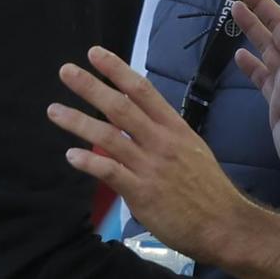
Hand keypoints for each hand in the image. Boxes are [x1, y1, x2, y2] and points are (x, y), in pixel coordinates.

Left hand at [50, 47, 252, 262]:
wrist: (225, 225)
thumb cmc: (208, 189)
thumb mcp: (191, 149)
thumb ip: (163, 134)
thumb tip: (138, 123)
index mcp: (174, 127)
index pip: (142, 90)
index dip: (117, 70)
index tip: (94, 53)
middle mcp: (161, 141)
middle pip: (120, 107)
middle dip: (91, 87)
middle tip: (66, 71)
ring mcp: (150, 166)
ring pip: (109, 137)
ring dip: (78, 122)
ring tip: (54, 110)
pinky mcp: (142, 193)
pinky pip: (111, 172)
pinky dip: (90, 162)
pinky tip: (71, 156)